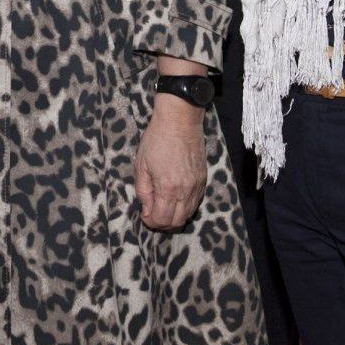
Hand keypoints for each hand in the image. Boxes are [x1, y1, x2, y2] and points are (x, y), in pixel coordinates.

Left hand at [135, 97, 205, 230]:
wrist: (180, 121)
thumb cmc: (157, 140)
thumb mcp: (141, 165)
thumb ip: (143, 191)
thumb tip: (146, 209)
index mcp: (168, 187)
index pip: (162, 219)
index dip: (150, 221)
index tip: (144, 214)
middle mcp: (186, 191)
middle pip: (177, 222)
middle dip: (162, 223)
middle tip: (152, 214)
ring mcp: (197, 186)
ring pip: (188, 215)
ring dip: (174, 217)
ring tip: (162, 207)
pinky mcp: (203, 180)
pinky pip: (195, 203)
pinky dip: (184, 207)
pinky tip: (174, 199)